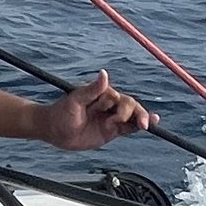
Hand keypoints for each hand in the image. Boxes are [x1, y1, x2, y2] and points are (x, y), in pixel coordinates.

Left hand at [27, 72, 152, 152]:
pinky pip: (129, 126)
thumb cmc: (61, 113)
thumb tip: (104, 73)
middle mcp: (107, 104)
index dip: (117, 108)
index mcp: (100, 93)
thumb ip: (91, 89)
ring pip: (132, 114)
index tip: (113, 119)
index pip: (117, 97)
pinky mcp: (112, 130)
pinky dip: (139, 124)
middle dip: (132, 113)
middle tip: (133, 124)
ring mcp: (110, 117)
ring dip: (141, 117)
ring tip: (144, 124)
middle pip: (128, 105)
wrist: (53, 131)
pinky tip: (152, 123)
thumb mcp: (75, 101)